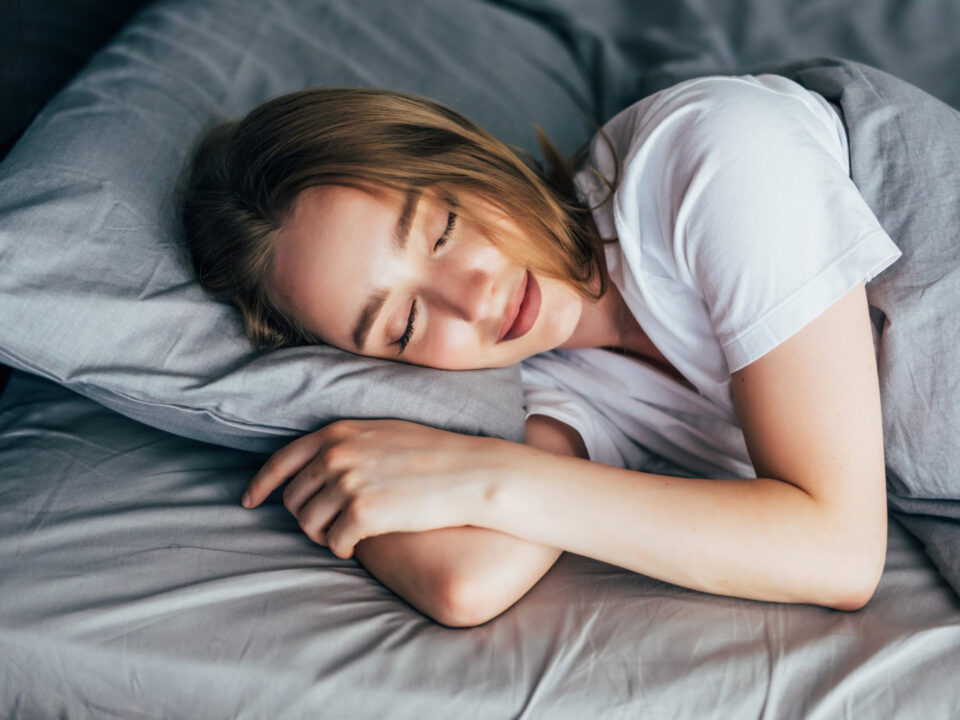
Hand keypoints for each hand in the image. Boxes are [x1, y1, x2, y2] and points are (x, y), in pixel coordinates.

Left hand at [241, 419, 524, 558]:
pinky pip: (333, 543)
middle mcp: (335, 455)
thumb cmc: (434, 455)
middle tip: (333, 525)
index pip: (282, 460)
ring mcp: (346, 483)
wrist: (471, 473)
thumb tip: (316, 466)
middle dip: (307, 517)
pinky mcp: (361, 513)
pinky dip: (343, 548)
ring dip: (325, 535)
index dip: (262, 484)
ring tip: (351, 533)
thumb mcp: (383, 433)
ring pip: (308, 525)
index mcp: (337, 433)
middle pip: (293, 499)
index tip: (250, 501)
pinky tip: (363, 542)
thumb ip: (345, 444)